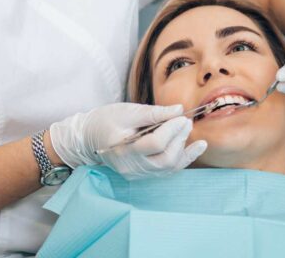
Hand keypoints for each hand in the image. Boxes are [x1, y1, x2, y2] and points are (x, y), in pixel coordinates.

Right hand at [49, 102, 206, 180]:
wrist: (88, 139)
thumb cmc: (105, 120)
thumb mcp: (127, 111)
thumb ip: (153, 112)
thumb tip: (179, 110)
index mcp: (123, 149)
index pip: (155, 144)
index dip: (172, 130)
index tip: (182, 116)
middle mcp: (131, 167)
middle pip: (164, 159)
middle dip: (179, 139)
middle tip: (186, 122)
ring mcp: (137, 174)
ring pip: (168, 167)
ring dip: (184, 149)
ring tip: (189, 130)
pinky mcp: (143, 174)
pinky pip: (167, 170)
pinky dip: (183, 159)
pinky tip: (196, 147)